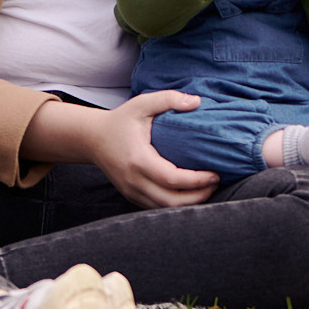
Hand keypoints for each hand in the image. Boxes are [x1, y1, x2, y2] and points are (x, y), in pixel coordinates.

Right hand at [87, 91, 221, 208]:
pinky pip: (156, 208)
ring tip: (207, 190)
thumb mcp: (142, 103)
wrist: (92, 139)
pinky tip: (190, 194)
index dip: (197, 181)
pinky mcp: (131, 195)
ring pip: (164, 209)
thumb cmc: (120, 120)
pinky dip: (175, 204)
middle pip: (170, 201)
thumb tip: (196, 102)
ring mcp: (131, 191)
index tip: (215, 174)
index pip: (172, 179)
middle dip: (198, 197)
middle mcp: (134, 181)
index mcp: (138, 160)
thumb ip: (168, 99)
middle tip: (216, 183)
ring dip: (188, 204)